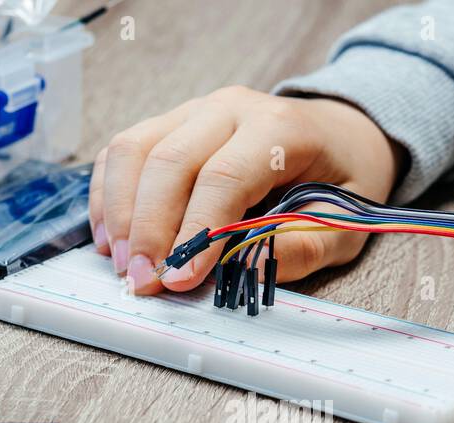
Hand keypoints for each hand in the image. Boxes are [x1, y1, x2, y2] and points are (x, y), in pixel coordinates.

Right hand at [88, 85, 401, 294]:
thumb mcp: (344, 224)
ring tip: (123, 266)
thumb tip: (247, 272)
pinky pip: (122, 152)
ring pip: (134, 150)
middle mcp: (230, 109)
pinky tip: (112, 240)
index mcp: (280, 129)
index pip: (225, 177)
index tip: (180, 280)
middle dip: (149, 228)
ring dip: (120, 213)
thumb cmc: (341, 182)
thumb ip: (301, 248)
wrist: (340, 136)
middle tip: (142, 282)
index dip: (197, 232)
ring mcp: (193, 111)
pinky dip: (109, 197)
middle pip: (170, 161)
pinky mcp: (168, 124)